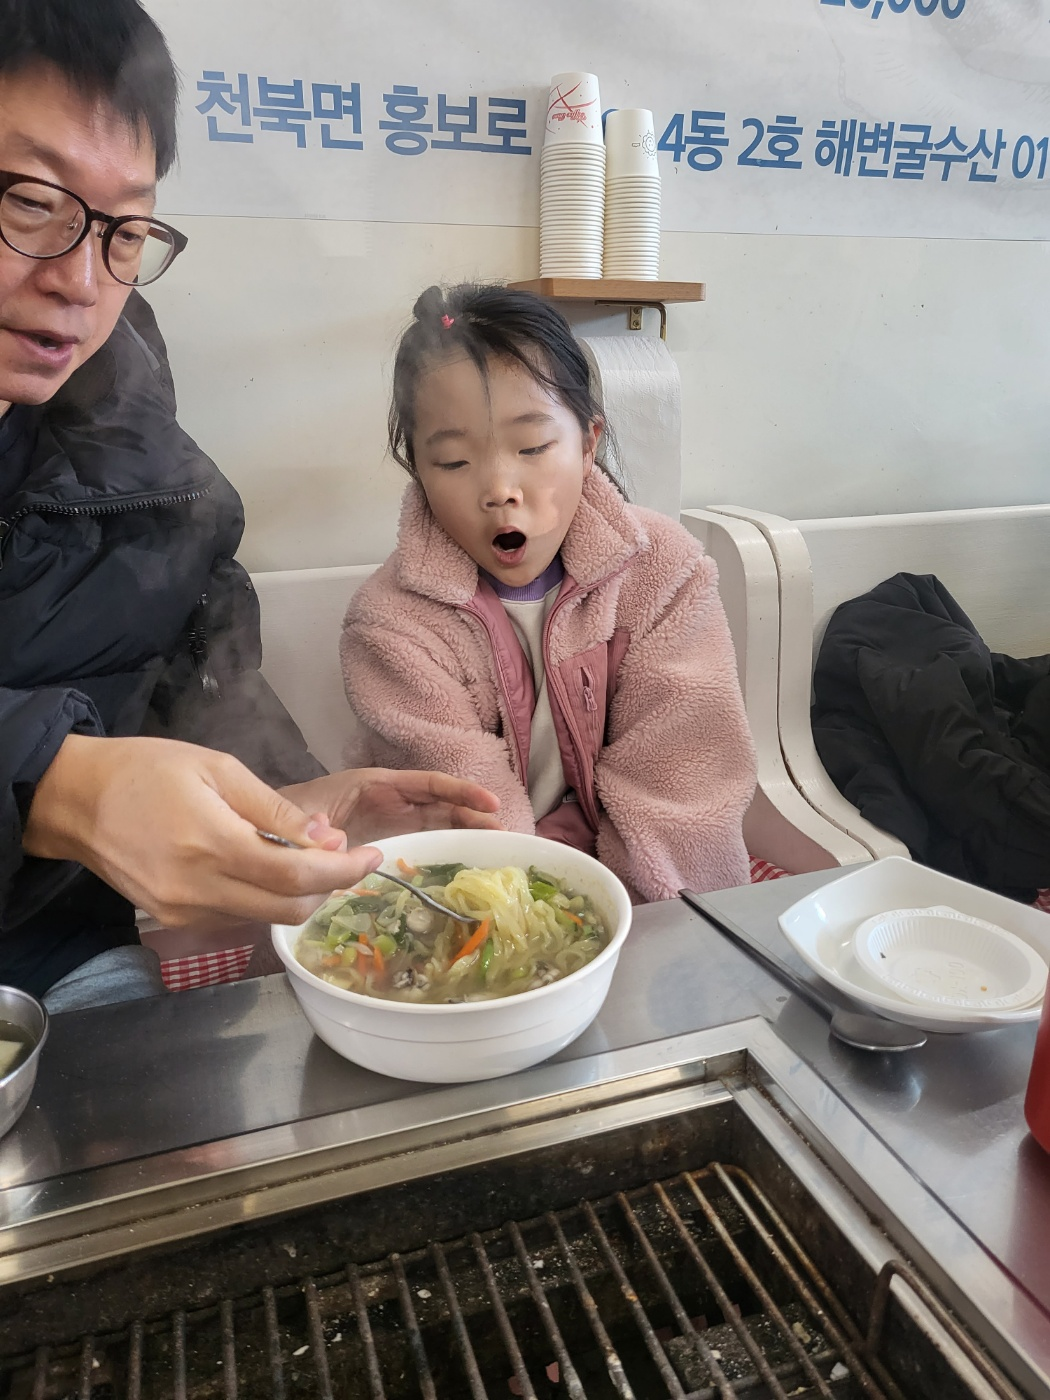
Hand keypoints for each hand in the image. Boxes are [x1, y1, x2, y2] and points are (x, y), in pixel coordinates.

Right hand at [23, 735, 383, 925]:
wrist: (76, 800)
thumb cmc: (148, 770)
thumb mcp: (219, 768)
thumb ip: (276, 809)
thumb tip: (327, 839)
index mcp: (214, 844)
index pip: (297, 878)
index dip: (344, 871)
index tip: (373, 856)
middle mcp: (199, 889)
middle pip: (288, 910)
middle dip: (329, 888)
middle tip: (346, 856)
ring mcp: (184, 910)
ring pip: (264, 919)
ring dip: (298, 894)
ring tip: (305, 856)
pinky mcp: (173, 918)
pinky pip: (236, 917)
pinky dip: (263, 898)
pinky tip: (265, 867)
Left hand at [280, 768, 502, 842]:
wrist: (264, 834)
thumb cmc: (282, 814)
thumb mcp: (295, 814)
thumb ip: (310, 825)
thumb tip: (334, 841)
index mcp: (374, 785)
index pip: (426, 784)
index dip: (459, 792)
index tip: (489, 803)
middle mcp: (388, 802)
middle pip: (439, 805)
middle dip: (472, 815)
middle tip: (504, 833)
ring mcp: (389, 824)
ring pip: (436, 825)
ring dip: (465, 833)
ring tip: (496, 846)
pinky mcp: (385, 846)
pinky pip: (420, 844)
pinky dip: (444, 850)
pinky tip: (462, 864)